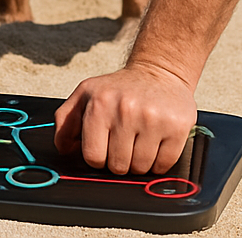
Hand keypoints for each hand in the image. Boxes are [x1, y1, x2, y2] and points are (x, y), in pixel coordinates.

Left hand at [53, 63, 197, 174]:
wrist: (158, 72)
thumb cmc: (118, 88)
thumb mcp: (86, 93)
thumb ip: (66, 119)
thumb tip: (64, 149)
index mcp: (99, 102)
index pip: (93, 156)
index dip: (98, 157)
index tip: (104, 146)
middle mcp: (126, 109)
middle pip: (118, 166)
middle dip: (119, 159)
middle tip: (124, 140)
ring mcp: (153, 119)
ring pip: (140, 168)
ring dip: (139, 161)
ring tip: (140, 139)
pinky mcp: (177, 127)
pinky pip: (163, 166)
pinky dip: (158, 162)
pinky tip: (156, 141)